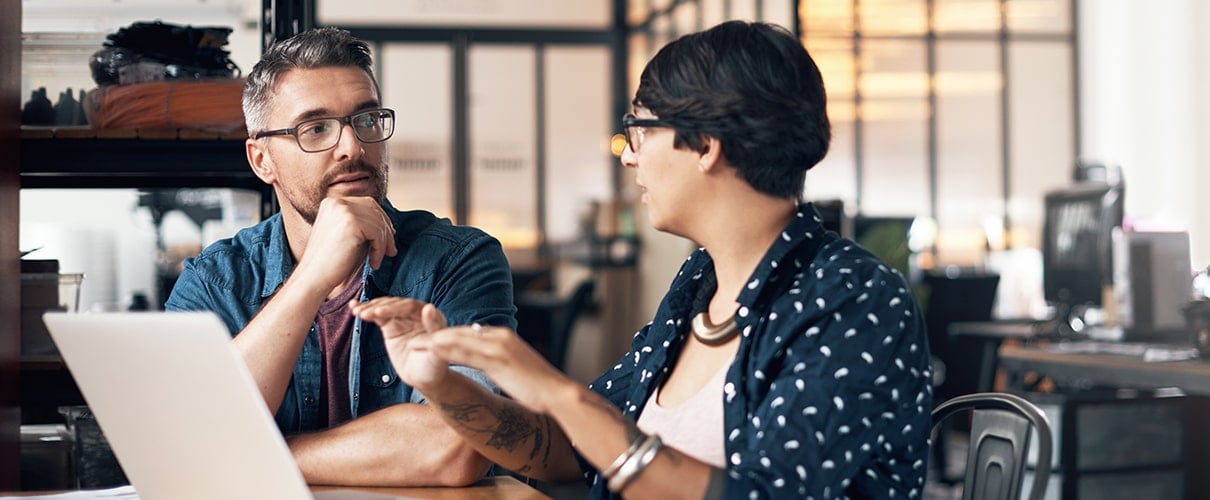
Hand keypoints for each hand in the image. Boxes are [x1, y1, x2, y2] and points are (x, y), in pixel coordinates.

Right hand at [294, 197, 397, 293]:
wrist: (313, 277)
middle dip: (386, 230)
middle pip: (375, 209)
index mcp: (332, 202)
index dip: (381, 219)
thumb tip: (388, 223)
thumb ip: (362, 224)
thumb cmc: (330, 262)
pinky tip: (374, 264)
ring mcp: (343, 210)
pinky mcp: (352, 222)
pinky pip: (378, 233)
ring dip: (384, 243)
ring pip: (378, 222)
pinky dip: (380, 250)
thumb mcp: (346, 236)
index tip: (388, 237)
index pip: (367, 203)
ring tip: (377, 260)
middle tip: (390, 250)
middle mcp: (337, 202)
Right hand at [350, 297, 449, 390]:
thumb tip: (428, 307)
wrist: (424, 377)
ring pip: (385, 307)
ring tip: (356, 312)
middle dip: (379, 307)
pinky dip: (366, 311)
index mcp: (432, 315)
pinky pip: (378, 316)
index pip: (411, 307)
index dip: (395, 308)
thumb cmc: (434, 366)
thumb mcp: (437, 350)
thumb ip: (433, 328)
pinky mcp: (391, 325)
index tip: (379, 312)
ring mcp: (403, 318)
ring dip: (370, 308)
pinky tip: (354, 307)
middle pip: (395, 304)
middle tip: (364, 314)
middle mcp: (417, 313)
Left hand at [419, 324, 572, 414]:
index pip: (469, 333)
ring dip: (434, 341)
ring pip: (459, 339)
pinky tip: (430, 351)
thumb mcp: (516, 368)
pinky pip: (465, 352)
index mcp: (504, 338)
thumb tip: (492, 363)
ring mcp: (498, 346)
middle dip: (435, 335)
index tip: (430, 341)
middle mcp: (499, 336)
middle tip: (414, 339)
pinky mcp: (496, 358)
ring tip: (413, 345)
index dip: (447, 337)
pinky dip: (445, 350)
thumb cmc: (539, 387)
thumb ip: (501, 362)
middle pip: (460, 332)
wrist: (557, 393)